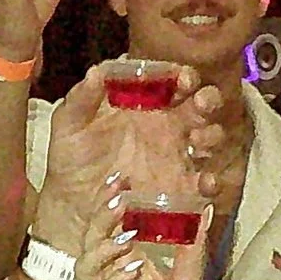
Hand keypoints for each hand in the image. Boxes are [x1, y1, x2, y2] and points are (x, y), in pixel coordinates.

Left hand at [35, 63, 226, 245]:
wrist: (72, 207)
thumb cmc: (71, 159)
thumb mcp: (68, 125)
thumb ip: (82, 98)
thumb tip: (96, 72)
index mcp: (143, 103)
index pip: (169, 80)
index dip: (180, 74)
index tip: (182, 77)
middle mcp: (166, 124)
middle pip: (199, 103)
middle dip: (207, 98)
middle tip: (200, 102)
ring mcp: (176, 155)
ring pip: (209, 137)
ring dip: (211, 134)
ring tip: (198, 140)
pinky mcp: (180, 187)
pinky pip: (204, 181)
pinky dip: (211, 181)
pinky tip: (204, 182)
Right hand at [73, 180, 205, 279]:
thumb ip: (192, 247)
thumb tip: (203, 208)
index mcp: (124, 265)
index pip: (110, 227)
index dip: (111, 203)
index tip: (121, 178)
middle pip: (92, 242)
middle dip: (103, 217)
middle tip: (119, 197)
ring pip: (87, 268)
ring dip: (105, 248)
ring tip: (127, 234)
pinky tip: (131, 270)